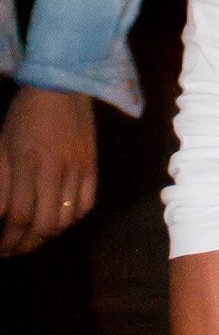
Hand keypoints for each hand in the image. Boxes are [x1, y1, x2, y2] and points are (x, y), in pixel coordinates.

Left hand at [0, 86, 96, 254]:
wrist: (62, 85)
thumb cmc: (24, 115)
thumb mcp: (2, 146)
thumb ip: (0, 184)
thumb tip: (0, 215)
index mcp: (27, 165)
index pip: (19, 217)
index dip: (8, 240)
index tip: (0, 248)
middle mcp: (54, 172)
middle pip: (44, 226)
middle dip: (25, 245)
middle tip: (13, 249)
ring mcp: (77, 170)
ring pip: (66, 220)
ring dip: (48, 236)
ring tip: (34, 237)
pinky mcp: (93, 166)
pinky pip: (87, 205)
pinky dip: (73, 219)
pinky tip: (60, 218)